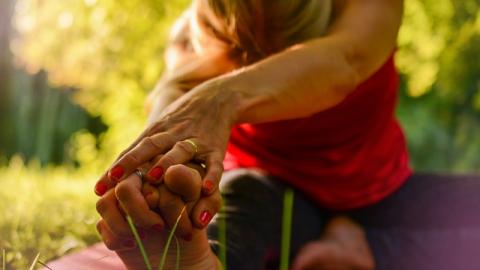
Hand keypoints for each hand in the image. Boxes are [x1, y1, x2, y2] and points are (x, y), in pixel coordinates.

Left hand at [94, 77, 237, 198]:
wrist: (217, 97)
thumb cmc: (183, 119)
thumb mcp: (160, 127)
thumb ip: (141, 150)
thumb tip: (113, 177)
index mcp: (157, 132)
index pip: (132, 150)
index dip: (115, 168)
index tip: (97, 189)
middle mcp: (173, 134)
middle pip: (150, 147)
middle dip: (131, 162)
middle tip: (114, 180)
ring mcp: (195, 140)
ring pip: (180, 151)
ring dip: (166, 163)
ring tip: (152, 178)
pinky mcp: (216, 148)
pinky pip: (214, 163)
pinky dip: (211, 176)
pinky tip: (206, 189)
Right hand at [96, 165, 221, 268]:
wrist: (186, 251)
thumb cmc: (198, 216)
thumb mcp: (205, 199)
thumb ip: (190, 182)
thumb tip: (171, 172)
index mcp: (157, 165)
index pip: (144, 172)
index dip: (153, 190)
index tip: (159, 206)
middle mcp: (135, 179)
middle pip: (124, 188)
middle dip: (140, 212)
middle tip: (158, 227)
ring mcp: (120, 199)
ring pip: (105, 203)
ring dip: (121, 225)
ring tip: (142, 237)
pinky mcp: (111, 219)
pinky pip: (101, 223)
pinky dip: (114, 236)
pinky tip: (131, 244)